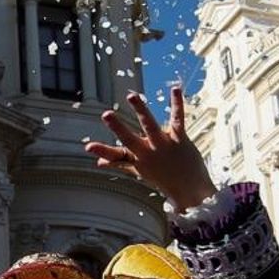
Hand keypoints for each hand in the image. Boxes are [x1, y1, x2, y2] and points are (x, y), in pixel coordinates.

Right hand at [87, 85, 216, 210]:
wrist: (191, 190)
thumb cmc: (163, 178)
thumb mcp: (140, 171)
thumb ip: (120, 163)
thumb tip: (99, 163)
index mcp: (137, 160)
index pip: (116, 156)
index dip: (102, 152)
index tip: (88, 147)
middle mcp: (148, 153)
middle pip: (130, 139)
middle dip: (118, 127)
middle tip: (106, 115)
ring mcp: (163, 145)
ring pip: (150, 125)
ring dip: (140, 110)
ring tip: (130, 96)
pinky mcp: (179, 139)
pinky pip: (177, 119)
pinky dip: (176, 103)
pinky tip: (174, 88)